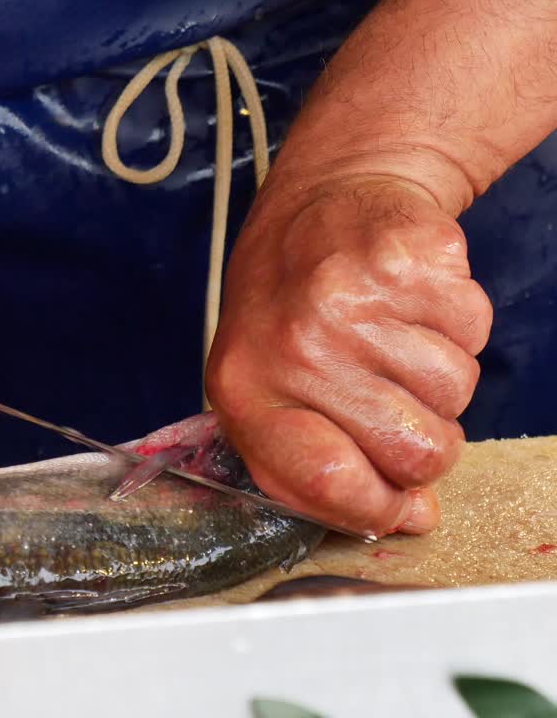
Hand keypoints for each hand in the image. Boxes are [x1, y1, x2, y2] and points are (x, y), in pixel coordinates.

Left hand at [206, 178, 492, 536]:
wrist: (322, 202)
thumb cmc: (289, 311)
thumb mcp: (265, 388)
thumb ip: (319, 467)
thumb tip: (414, 518)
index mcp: (245, 389)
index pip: (328, 481)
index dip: (379, 508)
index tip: (398, 505)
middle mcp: (296, 345)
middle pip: (415, 452)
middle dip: (422, 444)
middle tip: (390, 401)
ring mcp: (354, 299)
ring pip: (455, 395)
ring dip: (437, 380)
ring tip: (390, 341)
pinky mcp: (412, 261)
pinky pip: (473, 333)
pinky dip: (454, 326)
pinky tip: (410, 305)